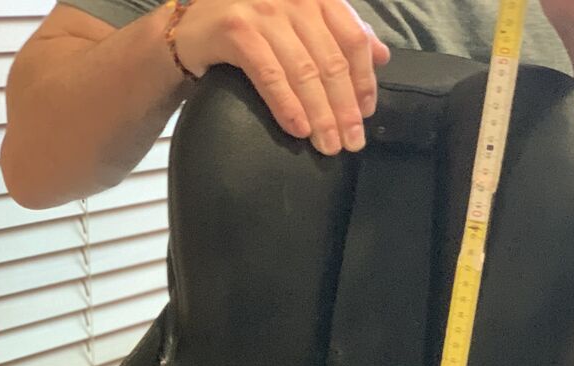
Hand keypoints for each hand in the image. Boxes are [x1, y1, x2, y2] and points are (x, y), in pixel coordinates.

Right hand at [171, 0, 390, 153]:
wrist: (192, 25)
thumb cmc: (253, 25)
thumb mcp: (301, 22)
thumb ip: (340, 33)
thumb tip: (381, 55)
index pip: (353, 38)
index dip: (363, 80)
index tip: (366, 113)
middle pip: (331, 60)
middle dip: (344, 108)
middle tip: (351, 142)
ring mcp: (265, 10)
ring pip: (304, 72)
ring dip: (320, 115)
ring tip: (328, 145)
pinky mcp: (237, 31)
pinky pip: (270, 75)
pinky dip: (287, 106)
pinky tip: (299, 130)